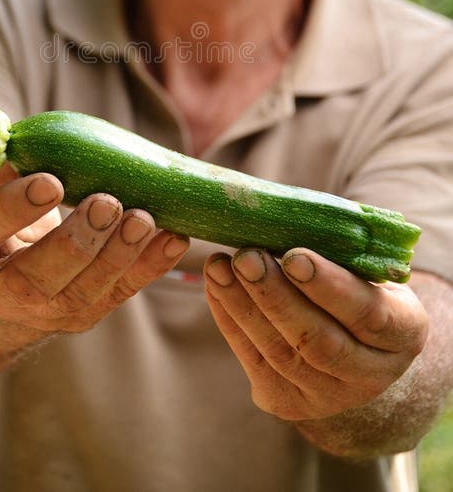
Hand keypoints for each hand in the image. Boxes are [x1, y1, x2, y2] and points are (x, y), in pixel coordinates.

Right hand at [0, 166, 189, 332]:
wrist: (3, 279)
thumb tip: (20, 143)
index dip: (14, 208)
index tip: (50, 182)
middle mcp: (2, 291)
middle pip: (39, 276)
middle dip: (77, 240)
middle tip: (107, 202)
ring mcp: (49, 308)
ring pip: (86, 290)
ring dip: (120, 253)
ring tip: (143, 217)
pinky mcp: (89, 310)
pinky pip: (123, 290)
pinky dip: (152, 266)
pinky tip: (175, 238)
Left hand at [204, 247, 427, 420]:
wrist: (354, 349)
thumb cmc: (357, 289)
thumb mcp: (367, 270)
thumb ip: (340, 253)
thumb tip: (286, 217)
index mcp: (403, 334)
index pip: (369, 314)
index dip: (330, 286)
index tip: (295, 255)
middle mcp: (371, 374)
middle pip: (319, 341)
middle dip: (276, 296)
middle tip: (247, 257)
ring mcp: (327, 396)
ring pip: (281, 353)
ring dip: (243, 306)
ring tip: (220, 266)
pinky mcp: (287, 401)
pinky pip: (254, 359)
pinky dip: (230, 319)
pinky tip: (216, 285)